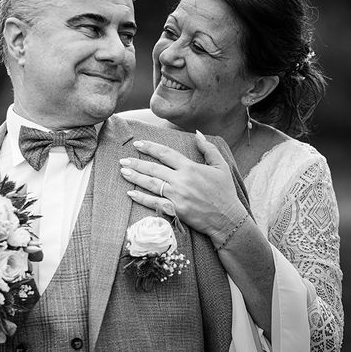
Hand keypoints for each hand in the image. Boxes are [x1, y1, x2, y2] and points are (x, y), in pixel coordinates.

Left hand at [119, 131, 244, 237]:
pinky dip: (141, 198)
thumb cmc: (225, 192)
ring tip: (123, 171)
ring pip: (151, 184)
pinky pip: (154, 202)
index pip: (165, 154)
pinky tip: (130, 193)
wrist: (227, 218)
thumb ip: (208, 148)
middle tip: (122, 160)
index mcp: (190, 167)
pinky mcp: (175, 210)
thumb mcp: (221, 166)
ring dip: (135, 177)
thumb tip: (197, 133)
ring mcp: (177, 196)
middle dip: (136, 162)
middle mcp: (181, 180)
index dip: (150, 147)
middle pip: (153, 169)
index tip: (137, 144)